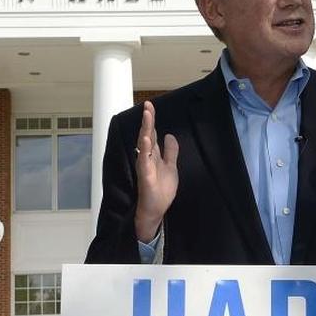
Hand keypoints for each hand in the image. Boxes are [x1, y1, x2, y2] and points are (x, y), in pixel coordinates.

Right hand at [133, 101, 178, 240]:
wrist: (155, 210)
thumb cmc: (161, 190)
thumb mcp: (171, 167)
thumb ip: (170, 152)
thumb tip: (170, 135)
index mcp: (154, 155)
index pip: (152, 134)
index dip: (151, 120)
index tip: (150, 106)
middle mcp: (148, 158)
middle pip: (147, 135)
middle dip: (147, 120)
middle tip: (148, 105)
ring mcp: (145, 166)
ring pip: (144, 144)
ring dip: (145, 129)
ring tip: (147, 115)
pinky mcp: (145, 176)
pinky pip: (144, 161)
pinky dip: (145, 150)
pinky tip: (145, 139)